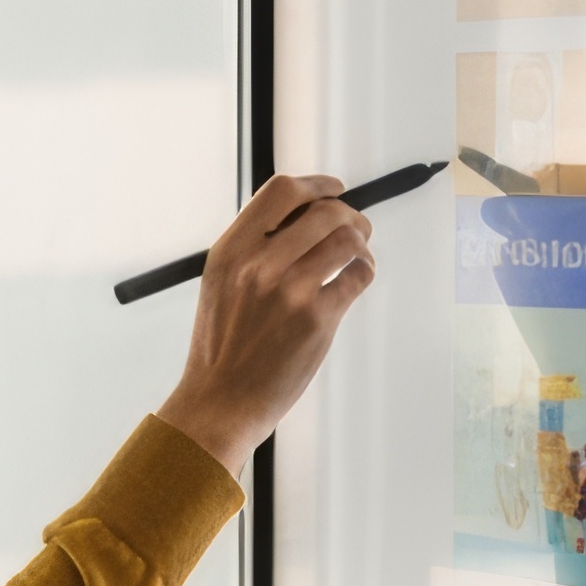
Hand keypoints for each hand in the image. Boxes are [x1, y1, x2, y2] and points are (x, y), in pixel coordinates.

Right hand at [160, 175, 376, 474]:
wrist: (220, 401)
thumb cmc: (223, 347)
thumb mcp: (221, 285)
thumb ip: (253, 249)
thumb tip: (304, 216)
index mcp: (230, 251)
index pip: (281, 191)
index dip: (317, 185)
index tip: (335, 189)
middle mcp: (258, 265)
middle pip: (324, 212)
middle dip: (350, 216)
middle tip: (356, 230)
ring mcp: (289, 291)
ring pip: (347, 240)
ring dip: (362, 244)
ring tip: (358, 256)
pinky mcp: (317, 319)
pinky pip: (358, 276)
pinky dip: (365, 271)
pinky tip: (358, 278)